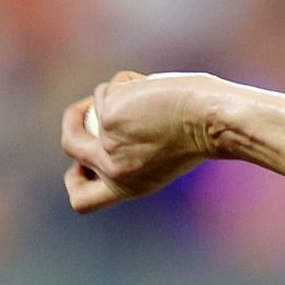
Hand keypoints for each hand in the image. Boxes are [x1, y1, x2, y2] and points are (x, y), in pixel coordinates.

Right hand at [61, 71, 219, 212]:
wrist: (214, 120)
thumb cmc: (200, 133)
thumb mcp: (160, 155)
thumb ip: (131, 152)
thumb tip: (101, 125)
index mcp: (129, 187)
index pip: (83, 201)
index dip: (75, 179)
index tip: (83, 161)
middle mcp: (114, 171)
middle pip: (69, 147)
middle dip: (71, 121)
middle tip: (88, 106)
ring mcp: (108, 144)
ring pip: (90, 110)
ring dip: (112, 95)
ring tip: (147, 95)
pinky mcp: (108, 117)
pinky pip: (106, 90)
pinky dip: (127, 83)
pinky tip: (151, 87)